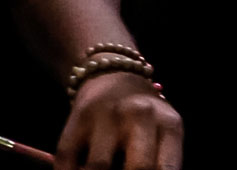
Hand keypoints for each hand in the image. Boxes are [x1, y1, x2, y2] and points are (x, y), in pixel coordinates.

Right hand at [55, 71, 182, 169]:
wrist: (114, 77)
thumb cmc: (145, 117)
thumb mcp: (164, 132)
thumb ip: (162, 162)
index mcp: (168, 124)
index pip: (167, 169)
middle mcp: (140, 116)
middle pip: (137, 168)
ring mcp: (107, 116)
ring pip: (97, 168)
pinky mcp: (77, 118)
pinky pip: (67, 160)